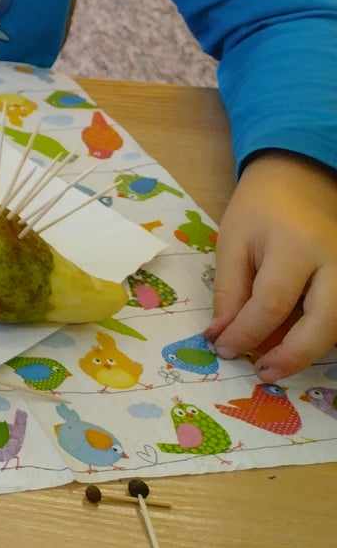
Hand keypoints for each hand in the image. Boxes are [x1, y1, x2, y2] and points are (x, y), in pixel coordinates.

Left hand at [206, 150, 336, 381]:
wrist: (302, 175)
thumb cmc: (260, 207)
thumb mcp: (233, 241)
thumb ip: (229, 291)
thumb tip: (223, 337)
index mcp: (296, 247)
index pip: (272, 304)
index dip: (247, 334)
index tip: (224, 349)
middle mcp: (336, 262)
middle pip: (323, 324)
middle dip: (292, 356)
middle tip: (262, 372)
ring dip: (309, 350)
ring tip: (275, 362)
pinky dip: (322, 333)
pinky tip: (296, 340)